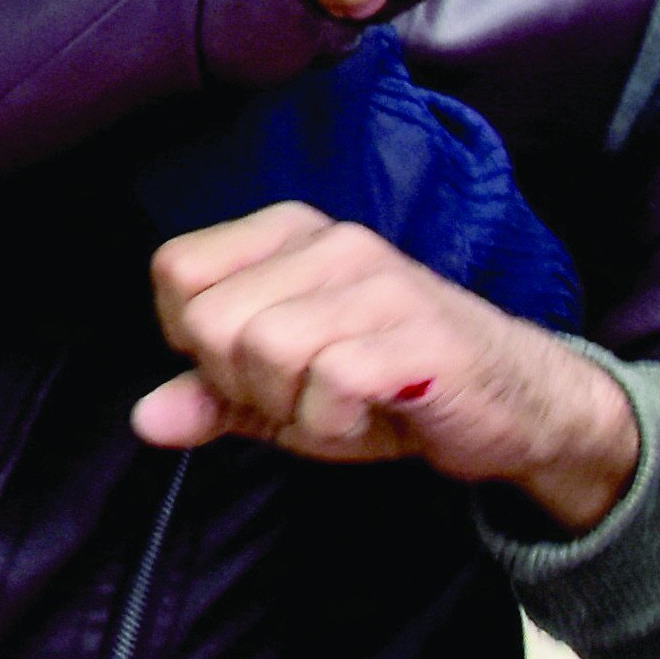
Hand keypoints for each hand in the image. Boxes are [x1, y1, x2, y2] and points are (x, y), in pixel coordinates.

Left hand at [131, 201, 641, 529]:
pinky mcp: (419, 333)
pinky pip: (330, 384)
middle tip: (304, 395)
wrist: (515, 404)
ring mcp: (378, 281)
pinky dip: (335, 425)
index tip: (253, 368)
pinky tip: (371, 416)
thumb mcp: (283, 392)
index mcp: (285, 233)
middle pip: (213, 321)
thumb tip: (144, 419)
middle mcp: (330, 241)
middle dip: (244, 386)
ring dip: (292, 408)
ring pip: (266, 351)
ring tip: (341, 404)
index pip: (177, 273)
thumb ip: (211, 398)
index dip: (197, 343)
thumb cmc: (386, 386)